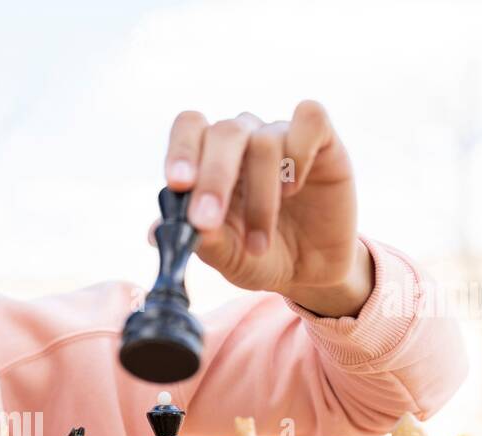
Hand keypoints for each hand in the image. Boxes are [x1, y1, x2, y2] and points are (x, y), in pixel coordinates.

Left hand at [155, 101, 373, 316]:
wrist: (310, 272)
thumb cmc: (258, 256)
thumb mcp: (226, 257)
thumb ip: (199, 240)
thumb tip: (157, 231)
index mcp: (209, 158)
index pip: (190, 128)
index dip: (181, 150)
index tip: (178, 183)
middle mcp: (244, 140)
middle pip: (223, 133)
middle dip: (213, 179)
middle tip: (207, 221)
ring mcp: (282, 137)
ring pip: (265, 143)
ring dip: (259, 200)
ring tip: (258, 244)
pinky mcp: (323, 140)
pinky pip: (310, 118)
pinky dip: (299, 152)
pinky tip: (293, 189)